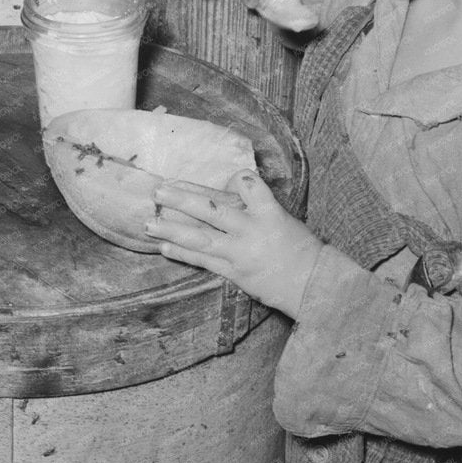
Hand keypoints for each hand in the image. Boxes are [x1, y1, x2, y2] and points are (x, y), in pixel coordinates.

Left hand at [145, 169, 324, 317]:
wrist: (312, 284)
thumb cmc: (300, 248)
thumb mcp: (284, 218)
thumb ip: (257, 204)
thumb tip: (231, 188)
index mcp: (269, 213)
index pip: (249, 185)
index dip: (238, 178)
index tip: (230, 177)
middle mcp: (251, 231)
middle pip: (213, 211)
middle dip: (183, 200)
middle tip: (159, 190)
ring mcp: (239, 253)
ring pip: (201, 238)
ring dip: (172, 230)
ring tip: (149, 223)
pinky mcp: (233, 272)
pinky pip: (203, 261)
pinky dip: (182, 254)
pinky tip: (163, 247)